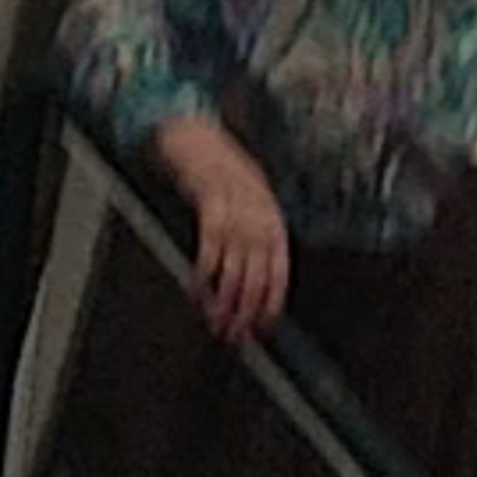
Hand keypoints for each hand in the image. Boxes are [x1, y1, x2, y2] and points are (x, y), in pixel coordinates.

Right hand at [159, 120, 289, 346]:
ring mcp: (236, 214)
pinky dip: (203, 276)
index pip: (279, 272)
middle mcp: (259, 220)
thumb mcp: (253, 206)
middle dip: (245, 311)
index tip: (263, 328)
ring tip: (215, 322)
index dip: (272, 303)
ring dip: (223, 302)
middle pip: (256, 277)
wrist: (203, 141)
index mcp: (273, 223)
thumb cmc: (228, 177)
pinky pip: (210, 251)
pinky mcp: (212, 208)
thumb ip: (257, 238)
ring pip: (233, 270)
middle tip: (234, 335)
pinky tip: (197, 291)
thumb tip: (256, 282)